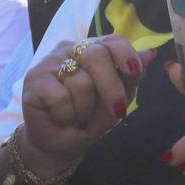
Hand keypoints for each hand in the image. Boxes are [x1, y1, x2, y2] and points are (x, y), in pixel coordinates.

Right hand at [19, 36, 154, 174]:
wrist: (59, 143)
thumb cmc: (89, 119)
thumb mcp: (117, 100)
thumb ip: (131, 77)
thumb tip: (150, 53)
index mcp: (92, 50)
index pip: (112, 41)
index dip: (126, 55)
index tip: (135, 72)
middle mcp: (69, 50)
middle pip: (96, 55)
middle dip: (111, 87)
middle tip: (117, 111)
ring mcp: (49, 63)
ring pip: (80, 81)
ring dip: (85, 109)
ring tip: (79, 117)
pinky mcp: (34, 80)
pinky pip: (60, 96)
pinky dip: (67, 115)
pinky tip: (61, 118)